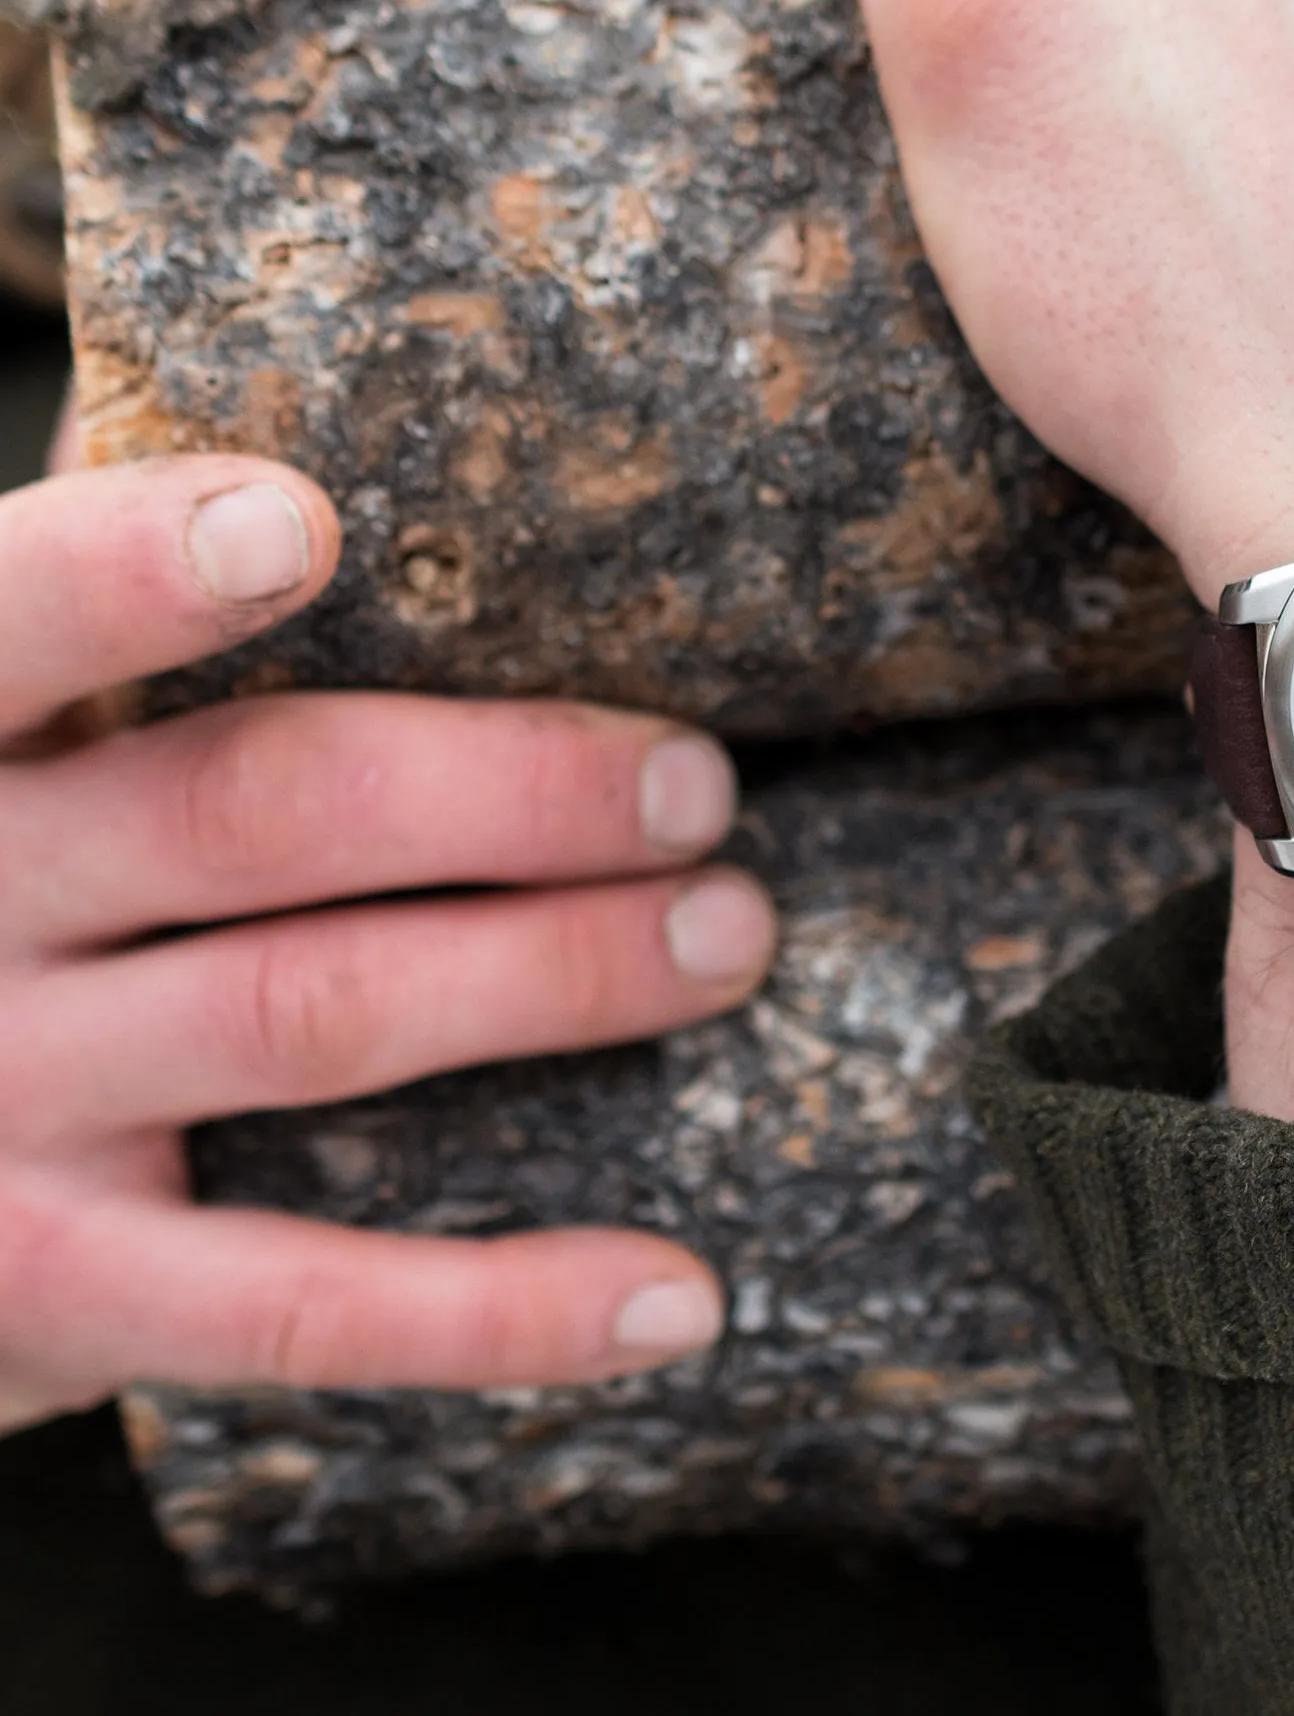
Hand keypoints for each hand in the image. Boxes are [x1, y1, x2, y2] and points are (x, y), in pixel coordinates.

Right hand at [0, 447, 774, 1432]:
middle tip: (697, 785)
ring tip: (729, 935)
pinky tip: (674, 1299)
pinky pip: (298, 1307)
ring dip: (561, 972)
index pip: (1, 629)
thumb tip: (301, 477)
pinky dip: (504, 1307)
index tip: (302, 523)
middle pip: (261, 812)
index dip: (129, 576)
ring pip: (322, 1015)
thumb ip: (85, 640)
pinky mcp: (53, 1298)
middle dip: (515, 790)